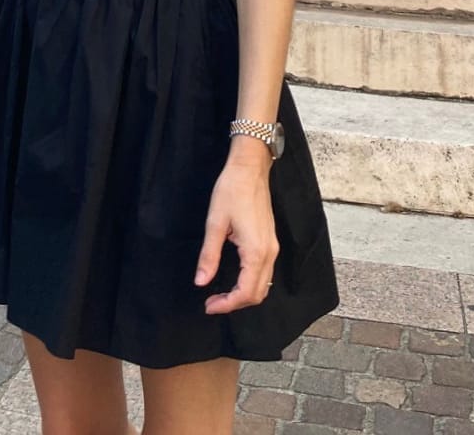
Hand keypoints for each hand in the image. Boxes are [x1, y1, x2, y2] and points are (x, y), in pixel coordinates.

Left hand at [194, 156, 277, 311]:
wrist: (250, 168)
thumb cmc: (231, 191)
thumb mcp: (215, 223)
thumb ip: (209, 256)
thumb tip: (201, 282)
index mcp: (255, 252)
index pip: (245, 293)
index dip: (227, 305)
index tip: (208, 305)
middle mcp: (269, 254)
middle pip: (257, 294)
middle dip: (235, 304)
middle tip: (212, 302)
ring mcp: (272, 248)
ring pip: (263, 285)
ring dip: (244, 295)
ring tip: (221, 294)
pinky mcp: (271, 242)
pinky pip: (264, 272)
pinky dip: (251, 283)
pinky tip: (234, 279)